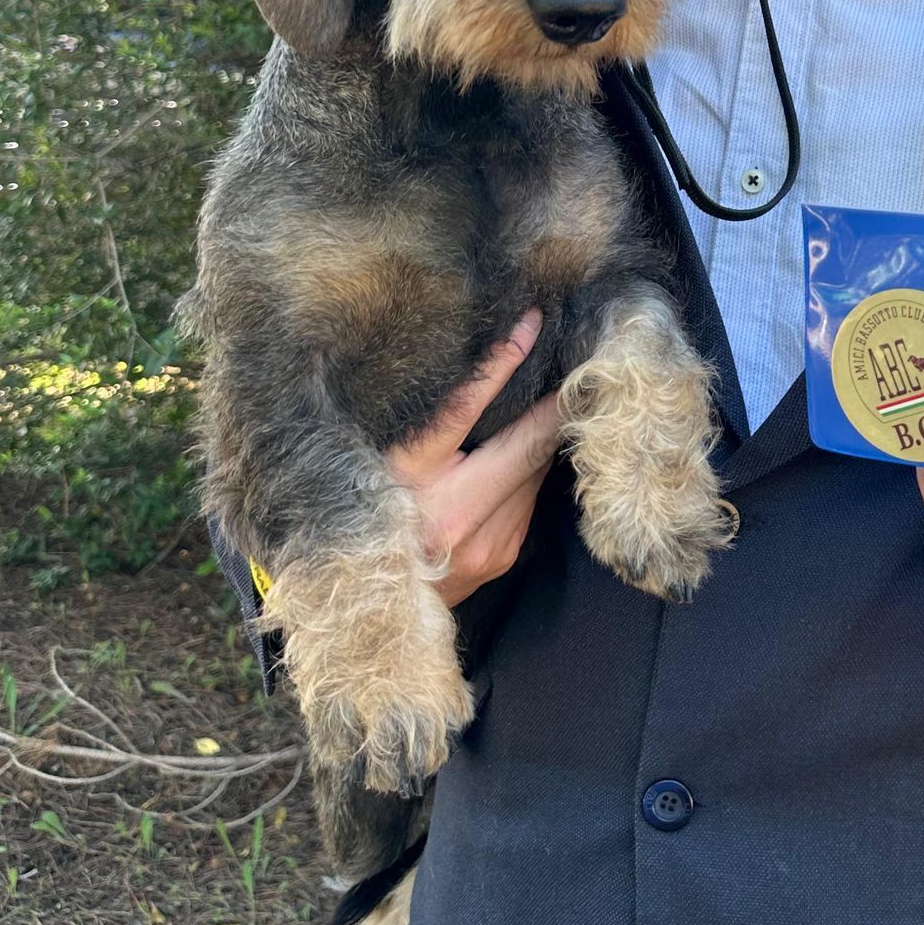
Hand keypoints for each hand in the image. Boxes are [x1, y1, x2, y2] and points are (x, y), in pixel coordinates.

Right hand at [385, 310, 564, 608]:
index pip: (470, 408)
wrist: (367, 599)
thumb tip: (467, 360)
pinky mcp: (505, 557)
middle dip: (545, 404)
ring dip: (535, 442)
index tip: (532, 325)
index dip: (506, 363)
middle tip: (556, 361)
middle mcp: (463, 520)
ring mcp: (492, 545)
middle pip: (527, 444)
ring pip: (535, 472)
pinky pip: (529, 500)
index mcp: (417, 484)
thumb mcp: (385, 456)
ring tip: (534, 406)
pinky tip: (509, 462)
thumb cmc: (368, 512)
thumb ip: (424, 415)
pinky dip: (525, 475)